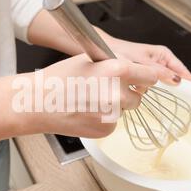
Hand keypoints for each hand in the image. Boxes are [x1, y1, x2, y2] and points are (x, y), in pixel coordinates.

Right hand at [32, 54, 158, 137]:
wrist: (39, 103)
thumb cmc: (59, 79)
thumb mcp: (90, 60)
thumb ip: (116, 63)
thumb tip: (136, 70)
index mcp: (118, 70)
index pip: (151, 76)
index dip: (148, 77)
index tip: (150, 80)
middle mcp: (119, 94)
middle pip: (140, 96)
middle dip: (129, 92)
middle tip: (107, 89)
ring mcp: (113, 115)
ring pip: (126, 110)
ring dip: (116, 106)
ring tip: (91, 100)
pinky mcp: (106, 130)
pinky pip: (113, 123)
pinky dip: (104, 118)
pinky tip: (86, 112)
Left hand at [101, 33, 190, 83]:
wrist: (102, 52)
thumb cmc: (121, 50)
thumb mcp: (143, 61)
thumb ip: (160, 71)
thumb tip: (177, 80)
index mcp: (163, 55)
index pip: (182, 71)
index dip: (188, 83)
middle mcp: (157, 63)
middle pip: (168, 81)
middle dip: (161, 86)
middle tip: (154, 87)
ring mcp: (148, 71)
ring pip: (154, 86)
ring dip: (145, 88)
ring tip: (135, 83)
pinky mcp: (138, 78)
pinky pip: (143, 88)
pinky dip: (137, 89)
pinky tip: (130, 86)